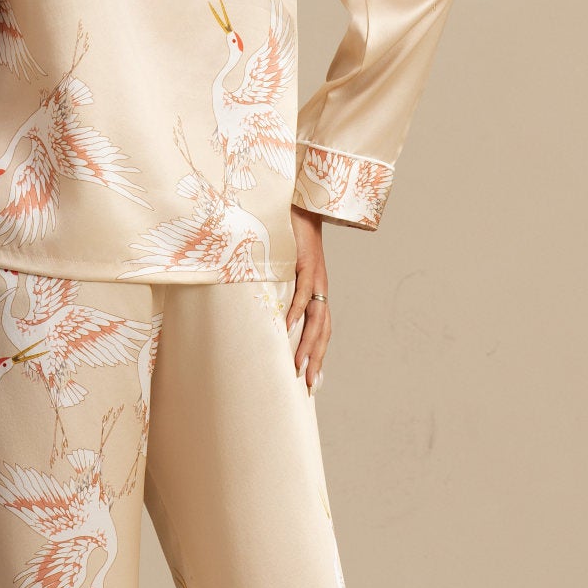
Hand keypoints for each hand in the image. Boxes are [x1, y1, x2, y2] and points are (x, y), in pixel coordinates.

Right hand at [287, 205, 330, 394]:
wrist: (301, 204)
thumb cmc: (289, 237)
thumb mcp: (285, 268)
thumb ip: (280, 288)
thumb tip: (265, 307)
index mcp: (317, 292)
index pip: (322, 329)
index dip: (319, 354)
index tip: (312, 379)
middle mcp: (320, 288)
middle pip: (323, 331)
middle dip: (316, 358)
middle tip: (308, 383)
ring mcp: (315, 276)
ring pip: (315, 318)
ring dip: (307, 344)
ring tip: (299, 365)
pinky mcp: (305, 263)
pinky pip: (302, 292)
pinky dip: (296, 311)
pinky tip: (288, 327)